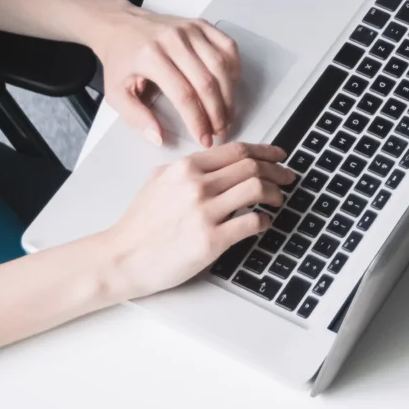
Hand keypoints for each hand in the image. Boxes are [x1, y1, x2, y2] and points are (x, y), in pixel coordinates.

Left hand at [81, 3, 240, 147]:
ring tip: (227, 114)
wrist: (120, 26)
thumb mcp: (116, 92)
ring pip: (221, 65)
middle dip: (217, 113)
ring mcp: (190, 29)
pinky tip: (230, 86)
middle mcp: (173, 40)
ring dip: (228, 95)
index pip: (184, 95)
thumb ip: (136, 117)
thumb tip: (158, 137)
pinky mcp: (201, 24)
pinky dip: (234, 68)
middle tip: (219, 131)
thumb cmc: (121, 58)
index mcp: (150, 56)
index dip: (198, 121)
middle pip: (206, 82)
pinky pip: (227, 46)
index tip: (204, 138)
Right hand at [98, 141, 292, 299]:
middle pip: (252, 167)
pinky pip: (251, 223)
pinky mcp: (211, 240)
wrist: (121, 258)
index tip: (278, 155)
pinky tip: (263, 222)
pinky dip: (264, 220)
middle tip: (288, 177)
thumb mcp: (157, 182)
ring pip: (257, 190)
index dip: (265, 151)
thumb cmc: (137, 226)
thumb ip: (186, 169)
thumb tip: (215, 163)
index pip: (237, 151)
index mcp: (185, 168)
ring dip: (275, 194)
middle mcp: (196, 185)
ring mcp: (204, 212)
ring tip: (279, 200)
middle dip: (277, 171)